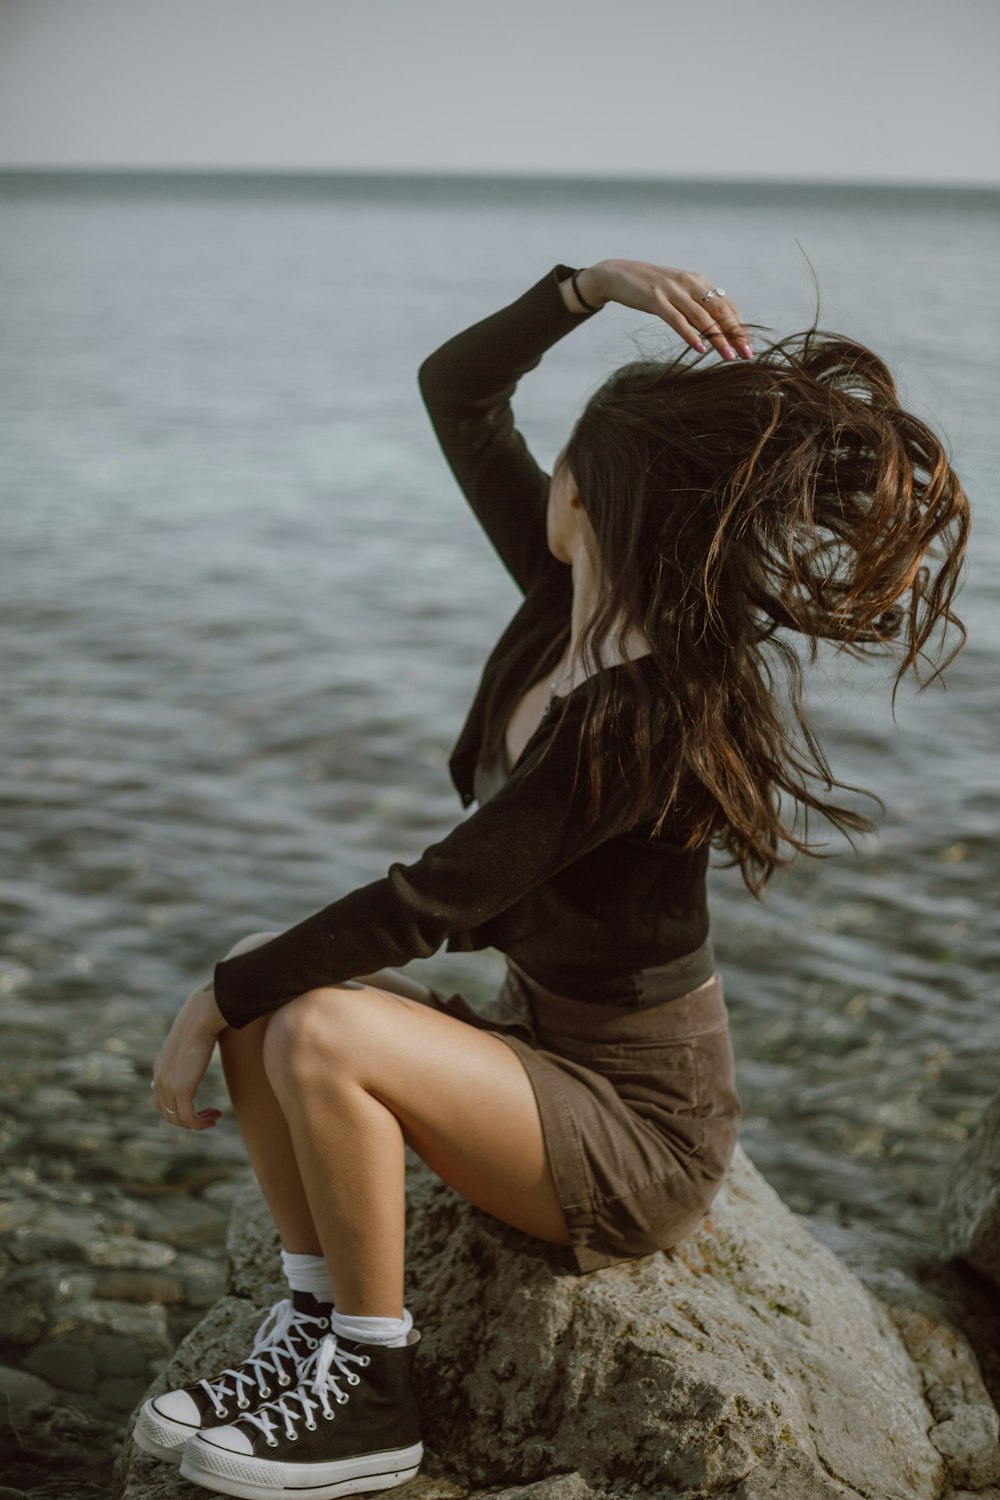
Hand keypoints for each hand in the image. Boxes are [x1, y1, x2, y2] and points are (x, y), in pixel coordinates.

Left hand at [150, 980, 227, 1130]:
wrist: (200, 1017)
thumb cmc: (202, 1021)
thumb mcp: (192, 1036)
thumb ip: (194, 1044)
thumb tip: (209, 1037)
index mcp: (160, 1069)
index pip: (161, 1100)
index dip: (179, 1108)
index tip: (200, 1104)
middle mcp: (159, 1080)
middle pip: (168, 1114)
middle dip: (189, 1118)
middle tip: (212, 1113)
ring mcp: (168, 1086)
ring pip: (178, 1119)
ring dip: (197, 1123)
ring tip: (214, 1117)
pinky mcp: (182, 1091)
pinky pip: (189, 1119)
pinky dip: (200, 1124)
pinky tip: (215, 1117)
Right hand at [576, 260, 752, 361]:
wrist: (617, 274)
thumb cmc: (649, 287)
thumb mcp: (677, 291)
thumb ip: (694, 303)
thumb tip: (714, 323)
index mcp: (698, 281)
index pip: (727, 305)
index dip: (740, 325)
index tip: (748, 345)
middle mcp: (689, 283)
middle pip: (720, 311)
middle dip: (735, 334)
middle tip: (747, 354)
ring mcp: (672, 291)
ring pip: (702, 318)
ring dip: (718, 339)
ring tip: (729, 357)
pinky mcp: (655, 300)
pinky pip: (677, 320)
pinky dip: (691, 336)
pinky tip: (701, 349)